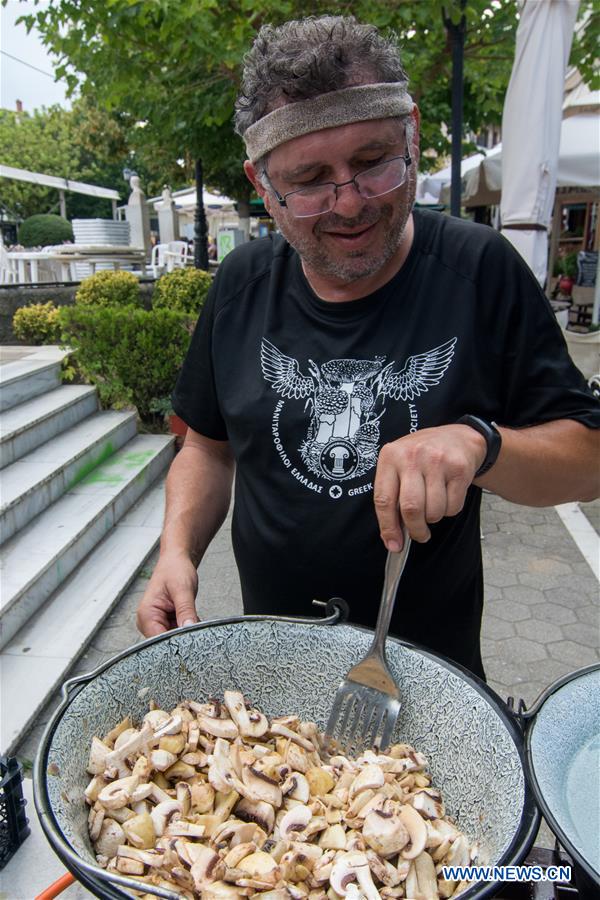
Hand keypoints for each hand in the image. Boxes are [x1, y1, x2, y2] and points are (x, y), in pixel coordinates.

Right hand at [136, 553, 199, 636]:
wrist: (176, 561)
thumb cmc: (175, 570)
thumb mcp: (183, 589)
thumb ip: (186, 610)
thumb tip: (189, 629)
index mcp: (146, 615)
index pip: (159, 641)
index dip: (176, 643)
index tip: (192, 640)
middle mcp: (148, 622)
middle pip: (166, 643)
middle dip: (183, 638)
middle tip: (197, 627)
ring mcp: (156, 624)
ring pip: (174, 639)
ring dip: (186, 633)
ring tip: (194, 619)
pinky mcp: (165, 623)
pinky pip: (178, 633)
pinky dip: (187, 629)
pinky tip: (194, 620)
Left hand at [373, 424, 486, 548]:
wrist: (458, 438)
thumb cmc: (422, 457)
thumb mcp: (400, 465)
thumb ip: (392, 495)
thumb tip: (392, 536)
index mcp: (390, 456)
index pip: (383, 499)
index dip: (388, 527)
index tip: (393, 545)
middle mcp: (412, 456)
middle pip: (410, 508)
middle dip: (415, 529)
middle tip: (419, 534)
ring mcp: (437, 461)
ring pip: (434, 511)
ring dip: (434, 518)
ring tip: (433, 506)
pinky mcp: (459, 469)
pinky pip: (453, 507)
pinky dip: (450, 510)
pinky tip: (447, 496)